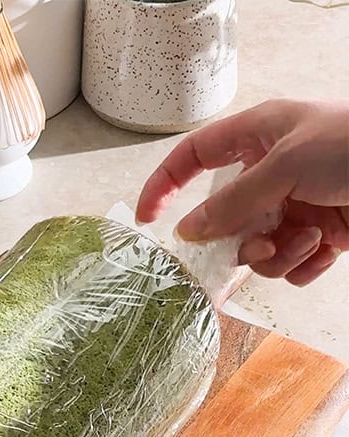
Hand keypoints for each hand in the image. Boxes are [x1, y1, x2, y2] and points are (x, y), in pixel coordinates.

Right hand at [136, 98, 348, 286]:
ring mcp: (297, 204)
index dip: (164, 186)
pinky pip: (290, 263)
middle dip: (238, 240)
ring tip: (307, 240)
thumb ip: (233, 201)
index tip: (148, 221)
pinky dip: (302, 264)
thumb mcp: (286, 165)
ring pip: (256, 248)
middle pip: (225, 219)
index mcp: (259, 135)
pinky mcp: (322, 233)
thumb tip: (188, 232)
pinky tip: (325, 249)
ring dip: (276, 255)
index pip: (193, 157)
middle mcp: (273, 171)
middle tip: (254, 246)